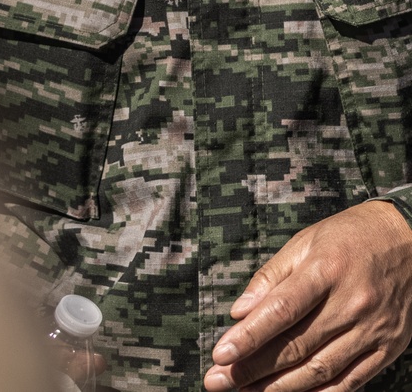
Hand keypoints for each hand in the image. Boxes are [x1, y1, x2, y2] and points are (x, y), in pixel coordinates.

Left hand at [203, 201, 411, 391]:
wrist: (410, 240)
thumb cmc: (350, 236)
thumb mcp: (307, 241)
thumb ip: (272, 276)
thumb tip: (240, 311)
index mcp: (326, 269)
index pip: (281, 310)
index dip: (249, 336)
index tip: (220, 354)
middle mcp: (350, 303)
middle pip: (295, 346)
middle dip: (253, 369)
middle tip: (219, 381)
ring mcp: (371, 329)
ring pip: (319, 369)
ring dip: (279, 388)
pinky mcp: (386, 348)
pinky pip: (350, 381)